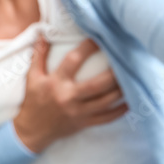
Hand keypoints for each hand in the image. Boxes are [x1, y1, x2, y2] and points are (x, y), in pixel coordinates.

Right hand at [13, 35, 128, 152]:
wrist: (31, 131)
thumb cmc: (33, 100)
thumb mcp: (32, 77)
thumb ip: (39, 54)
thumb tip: (43, 32)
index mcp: (56, 83)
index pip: (73, 61)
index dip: (87, 48)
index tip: (98, 37)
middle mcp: (69, 97)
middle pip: (96, 85)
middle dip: (112, 74)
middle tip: (124, 60)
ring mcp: (78, 112)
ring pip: (105, 102)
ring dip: (120, 91)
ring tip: (132, 78)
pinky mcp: (84, 123)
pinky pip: (106, 118)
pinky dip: (120, 111)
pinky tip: (130, 101)